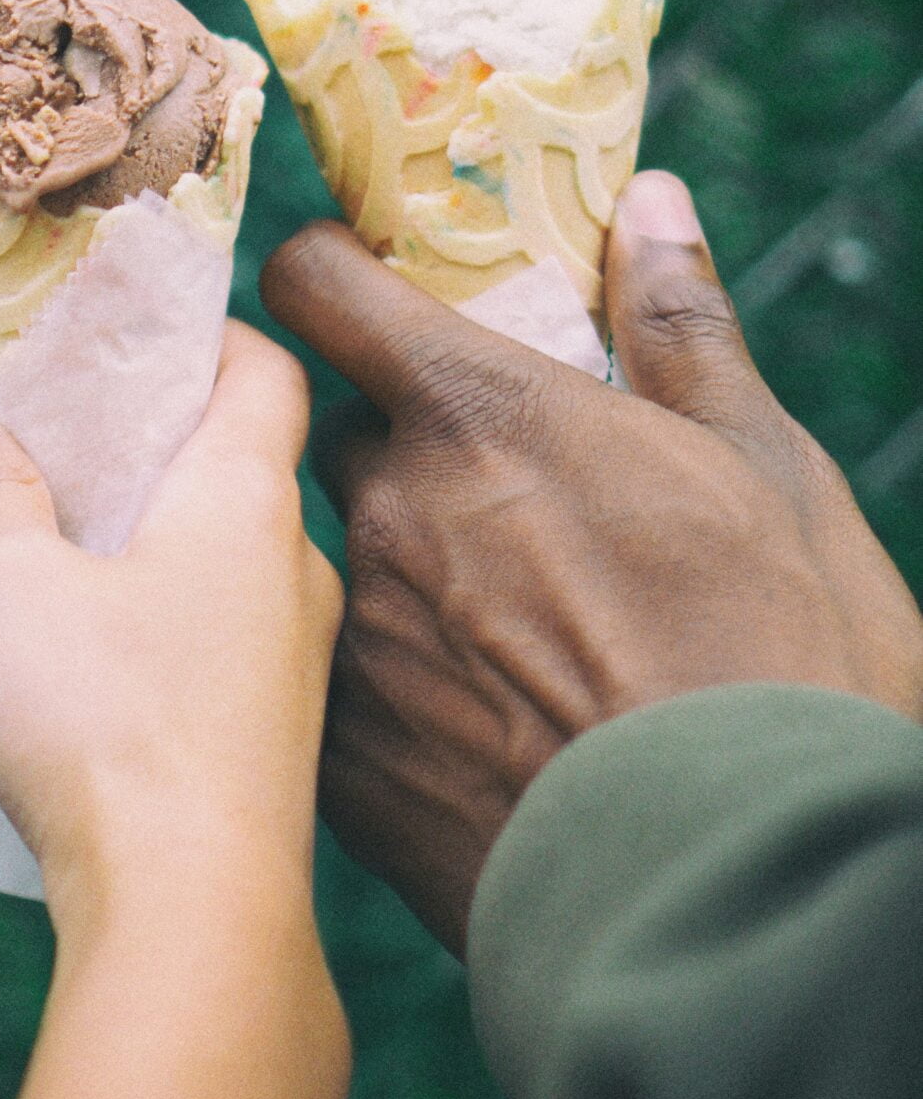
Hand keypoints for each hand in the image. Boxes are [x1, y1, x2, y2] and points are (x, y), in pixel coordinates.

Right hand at [0, 323, 343, 941]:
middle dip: (151, 434)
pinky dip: (163, 612)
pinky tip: (90, 648)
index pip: (262, 367)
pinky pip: (221, 636)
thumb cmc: (109, 725)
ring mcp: (293, 660)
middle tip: (57, 424)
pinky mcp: (271, 738)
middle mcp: (295, 567)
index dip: (200, 331)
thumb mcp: (11, 584)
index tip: (125, 324)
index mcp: (246, 497)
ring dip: (152, 532)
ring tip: (54, 534)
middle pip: (239, 461)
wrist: (194, 919)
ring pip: (228, 557)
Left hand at [261, 171, 922, 954]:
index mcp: (475, 415)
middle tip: (494, 499)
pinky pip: (337, 695)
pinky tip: (485, 735)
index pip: (316, 288)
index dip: (329, 277)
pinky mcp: (346, 772)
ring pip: (337, 570)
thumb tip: (647, 201)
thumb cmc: (782, 664)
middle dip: (396, 450)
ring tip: (510, 638)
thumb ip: (680, 325)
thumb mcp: (765, 469)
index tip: (359, 290)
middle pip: (335, 440)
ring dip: (398, 577)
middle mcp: (383, 515)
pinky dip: (391, 695)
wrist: (748, 896)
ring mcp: (354, 648)